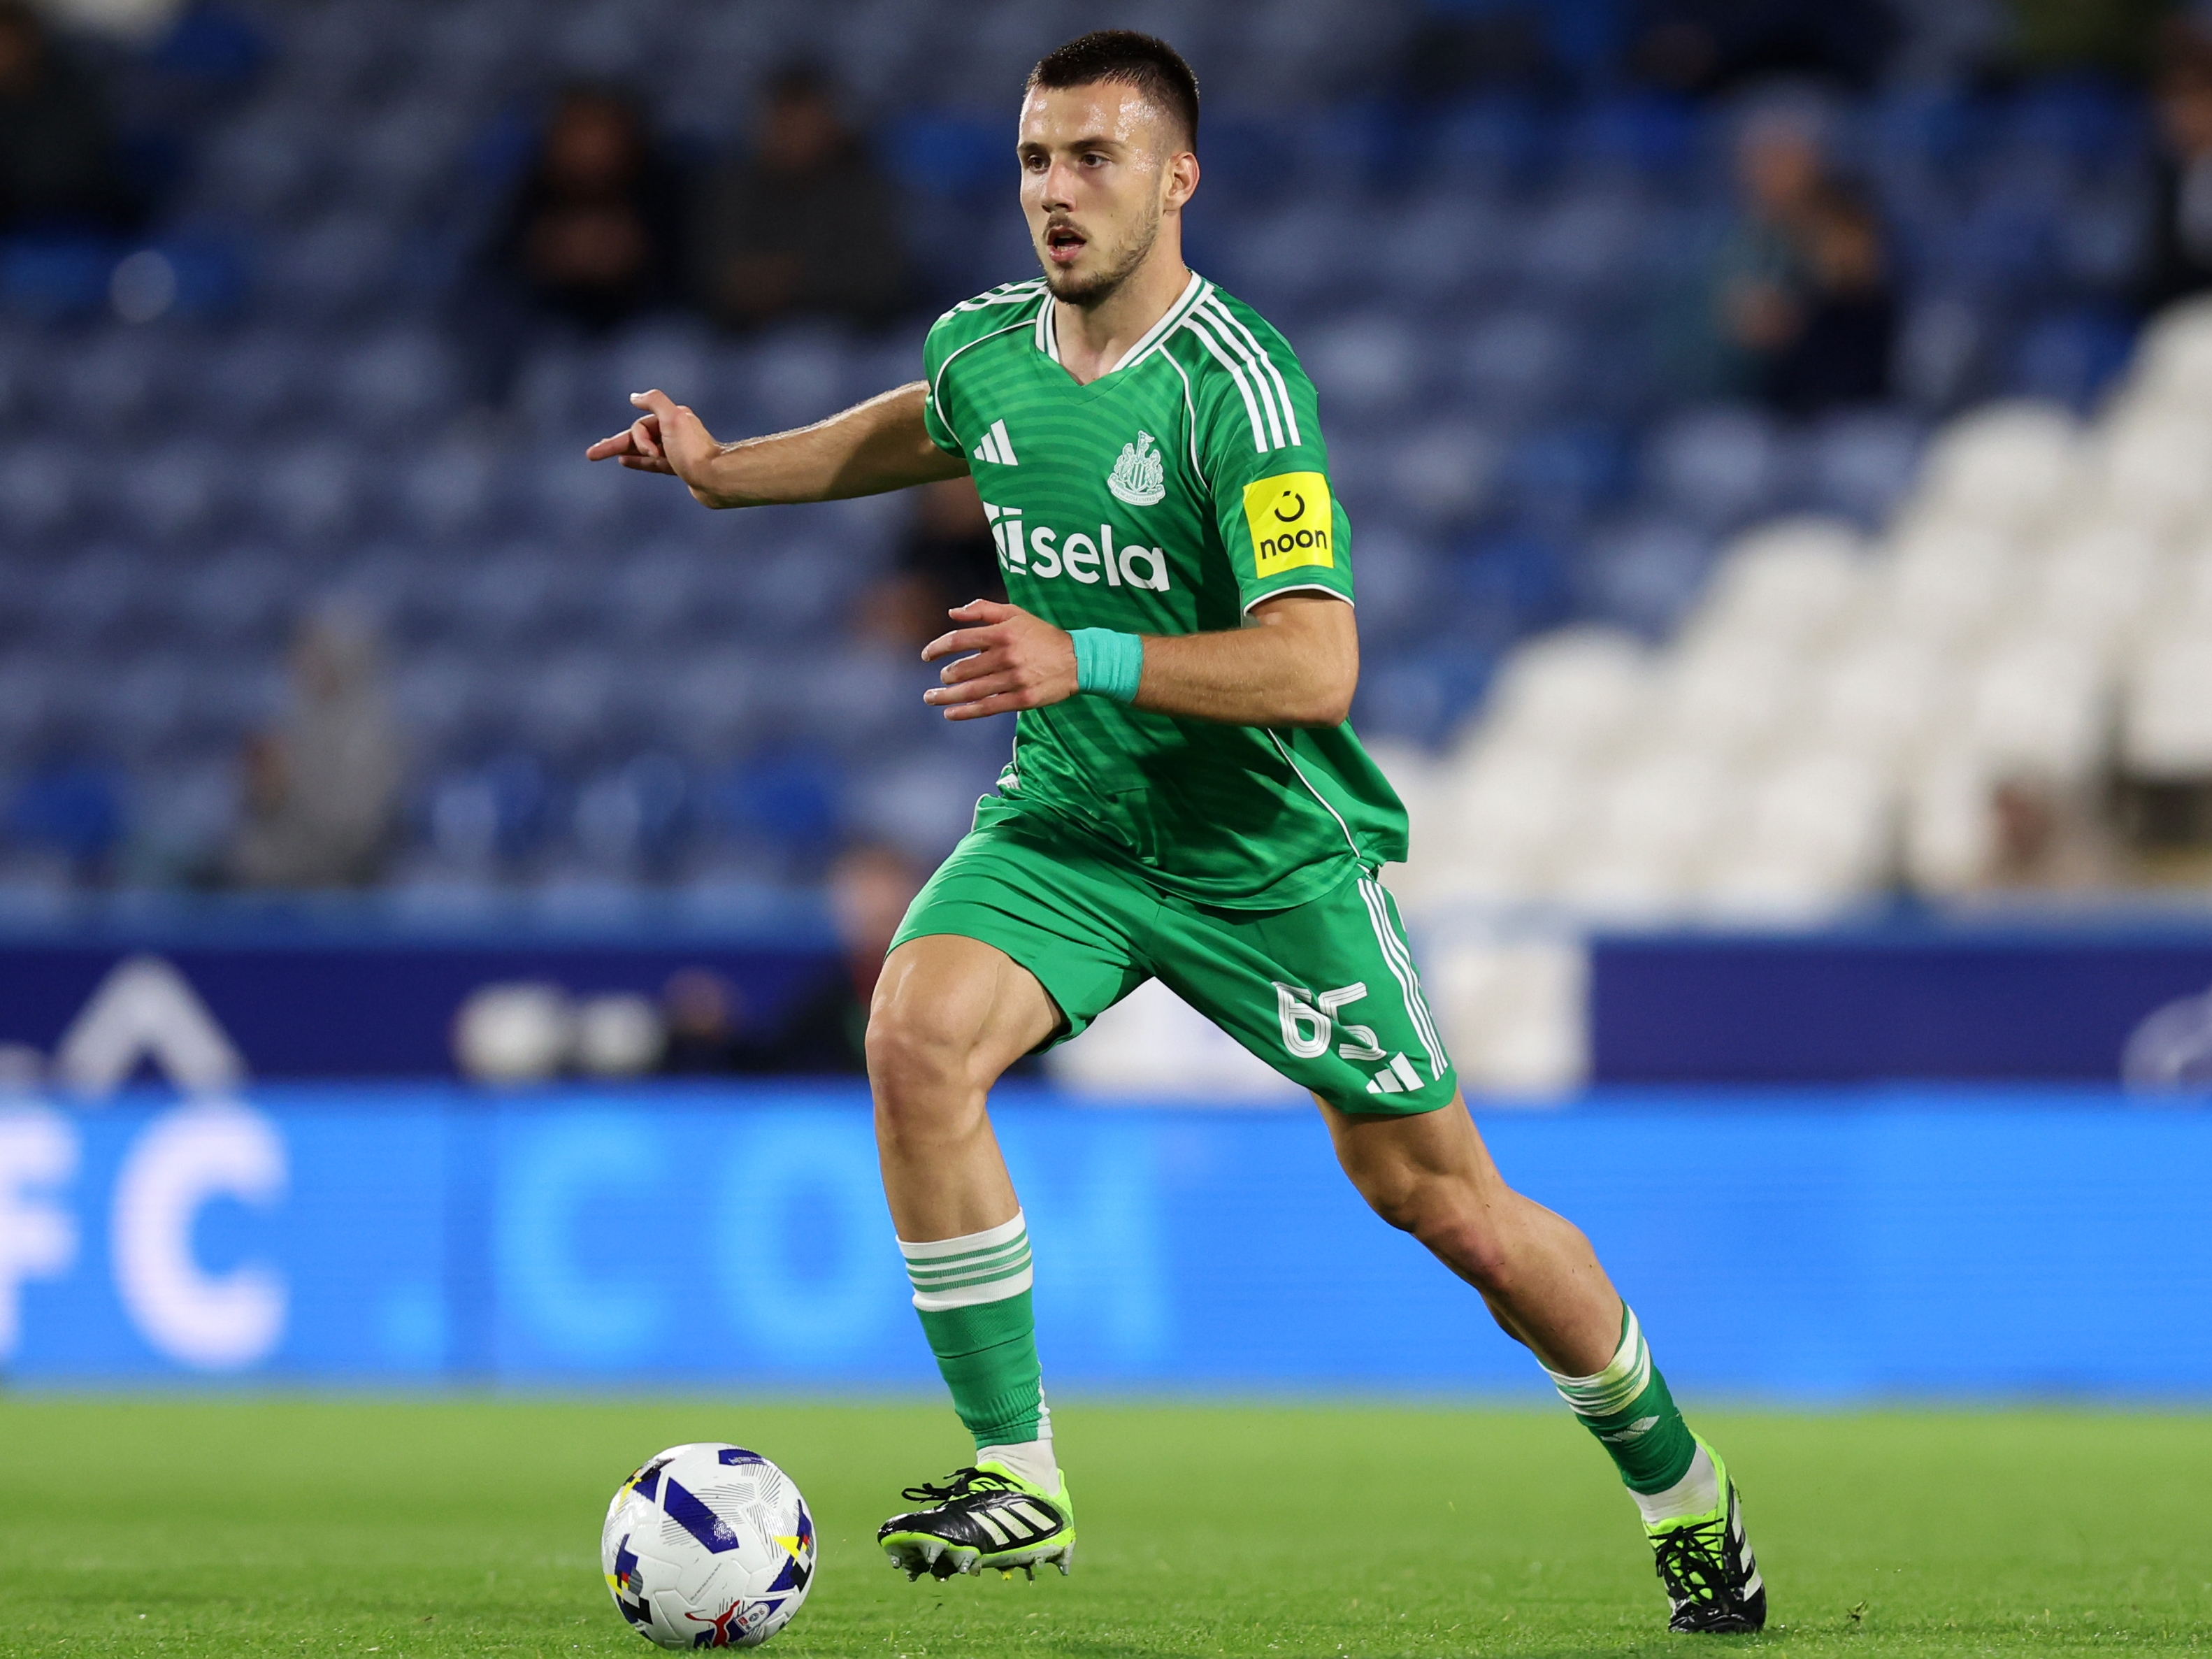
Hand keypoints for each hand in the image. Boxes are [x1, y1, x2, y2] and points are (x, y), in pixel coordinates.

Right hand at [584, 389, 724, 502]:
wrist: (717, 479)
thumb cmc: (695, 451)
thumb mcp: (673, 418)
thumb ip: (654, 401)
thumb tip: (634, 397)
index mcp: (674, 418)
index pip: (641, 426)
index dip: (638, 439)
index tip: (652, 452)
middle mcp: (675, 432)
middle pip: (637, 437)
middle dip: (613, 445)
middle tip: (591, 454)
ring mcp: (676, 451)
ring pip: (642, 449)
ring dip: (623, 451)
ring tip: (599, 455)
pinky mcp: (679, 467)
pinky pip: (652, 463)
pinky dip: (637, 460)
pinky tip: (623, 461)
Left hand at [921, 600, 1078, 720]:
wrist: (1077, 660)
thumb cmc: (1042, 635)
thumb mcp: (1016, 613)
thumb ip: (983, 609)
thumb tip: (952, 613)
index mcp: (1002, 633)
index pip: (959, 640)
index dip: (938, 647)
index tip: (926, 655)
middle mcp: (1006, 656)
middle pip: (963, 669)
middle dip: (945, 676)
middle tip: (940, 679)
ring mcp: (1014, 680)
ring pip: (971, 691)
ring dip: (946, 696)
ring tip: (932, 698)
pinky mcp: (1022, 700)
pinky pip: (987, 708)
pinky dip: (965, 712)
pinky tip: (950, 714)